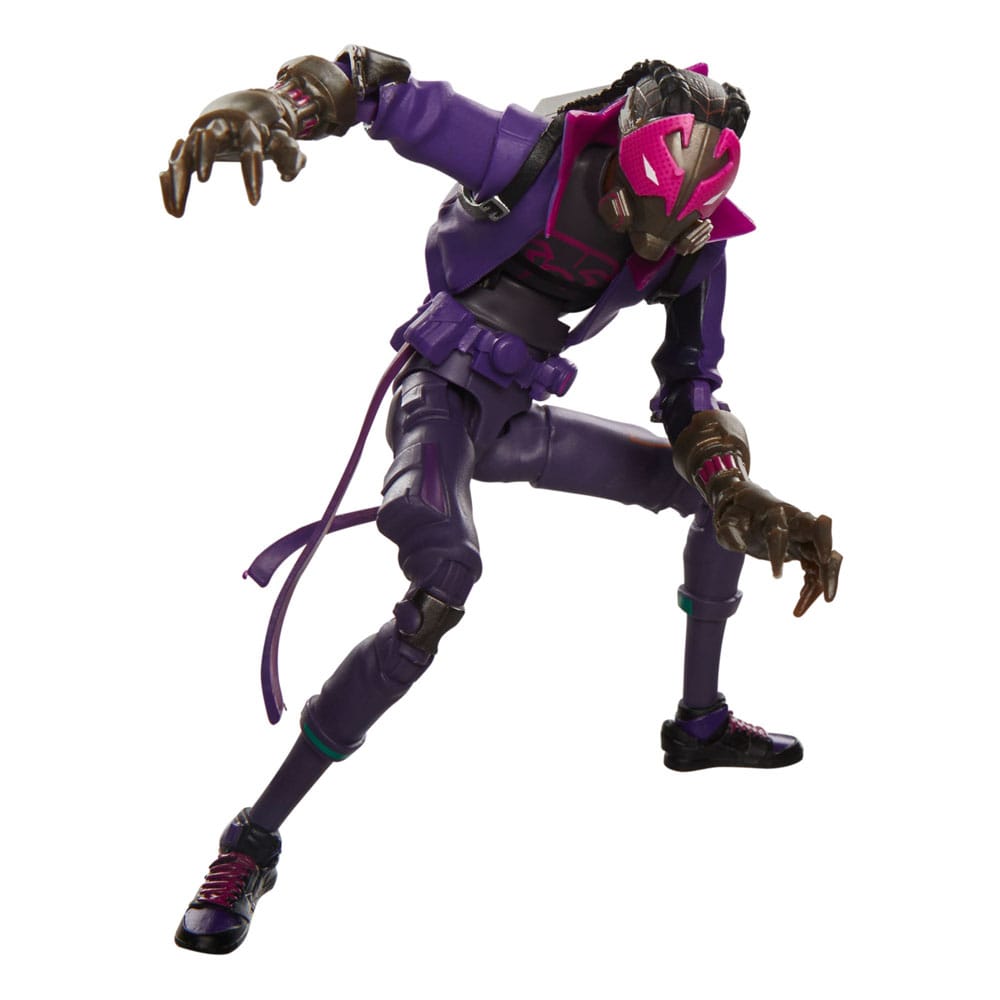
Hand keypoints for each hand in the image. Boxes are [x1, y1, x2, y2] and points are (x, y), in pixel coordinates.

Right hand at [160, 91, 306, 216]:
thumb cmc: (267, 129)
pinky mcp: (190, 146)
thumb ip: (290, 155)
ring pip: (185, 152)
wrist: (243, 107)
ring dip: (179, 178)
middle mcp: (221, 126)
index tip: (254, 202)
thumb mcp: (284, 139)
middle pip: (209, 137)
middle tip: (203, 180)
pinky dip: (171, 186)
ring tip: (178, 211)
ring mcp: (201, 134)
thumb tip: (286, 176)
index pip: (251, 148)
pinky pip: (176, 165)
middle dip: (205, 155)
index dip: (252, 173)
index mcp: (248, 125)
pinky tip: (172, 210)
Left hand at [713, 481, 841, 616]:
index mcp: (775, 513)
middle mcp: (797, 522)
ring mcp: (806, 537)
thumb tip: (739, 547)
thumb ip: (730, 531)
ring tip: (799, 610)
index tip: (775, 577)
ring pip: (827, 557)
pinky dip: (813, 589)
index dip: (778, 552)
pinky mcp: (807, 550)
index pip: (781, 530)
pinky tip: (798, 607)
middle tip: (826, 585)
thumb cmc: (741, 514)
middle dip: (826, 554)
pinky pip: (818, 571)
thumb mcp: (729, 521)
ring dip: (823, 583)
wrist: (753, 506)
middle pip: (821, 531)